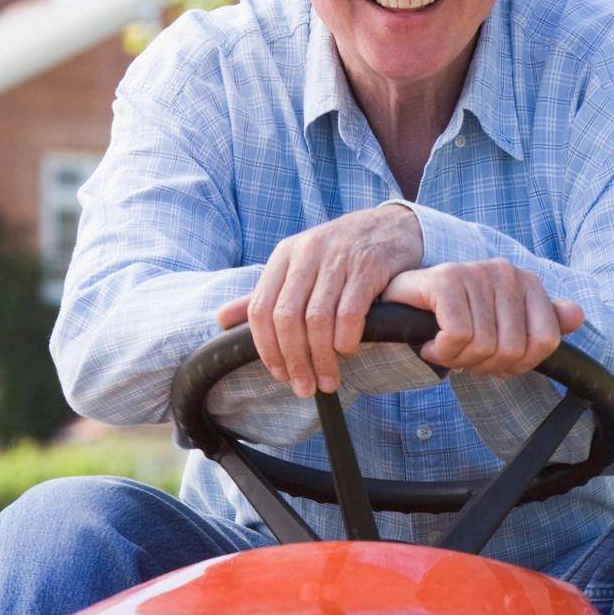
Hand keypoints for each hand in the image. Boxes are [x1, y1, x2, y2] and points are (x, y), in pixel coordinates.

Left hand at [214, 203, 423, 395]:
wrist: (392, 227)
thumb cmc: (341, 255)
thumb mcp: (298, 266)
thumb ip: (264, 294)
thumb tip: (221, 320)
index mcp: (284, 255)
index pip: (260, 310)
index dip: (266, 349)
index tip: (280, 375)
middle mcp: (307, 253)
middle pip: (286, 318)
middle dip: (294, 360)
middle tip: (305, 387)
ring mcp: (338, 258)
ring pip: (317, 319)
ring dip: (321, 358)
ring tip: (328, 380)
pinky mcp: (368, 267)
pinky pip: (350, 313)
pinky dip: (346, 340)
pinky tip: (348, 352)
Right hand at [380, 261, 582, 374]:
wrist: (401, 305)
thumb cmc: (454, 318)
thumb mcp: (502, 324)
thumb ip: (541, 322)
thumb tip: (576, 316)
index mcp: (526, 282)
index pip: (545, 341)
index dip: (518, 365)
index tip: (493, 359)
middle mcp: (505, 271)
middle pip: (513, 350)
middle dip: (484, 365)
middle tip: (463, 356)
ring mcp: (476, 272)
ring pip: (484, 346)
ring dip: (459, 360)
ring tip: (446, 348)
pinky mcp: (447, 280)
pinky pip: (458, 336)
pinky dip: (442, 352)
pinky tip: (432, 344)